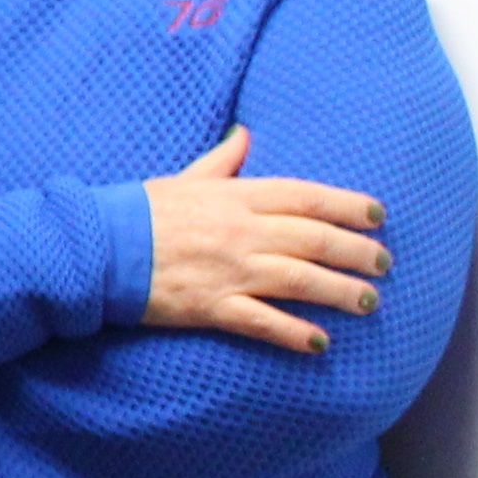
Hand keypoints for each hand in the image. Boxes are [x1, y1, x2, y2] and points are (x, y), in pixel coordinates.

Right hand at [142, 126, 391, 355]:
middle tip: (383, 263)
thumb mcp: (183, 179)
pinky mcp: (211, 306)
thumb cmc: (138, 212)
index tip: (377, 216)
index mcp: (235, 197)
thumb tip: (244, 134)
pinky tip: (319, 343)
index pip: (307, 197)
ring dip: (340, 292)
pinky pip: (264, 322)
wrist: (94, 248)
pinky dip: (295, 334)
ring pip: (301, 281)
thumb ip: (222, 161)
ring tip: (367, 302)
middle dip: (357, 253)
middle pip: (316, 240)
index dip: (348, 206)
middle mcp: (240, 232)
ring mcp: (228, 271)